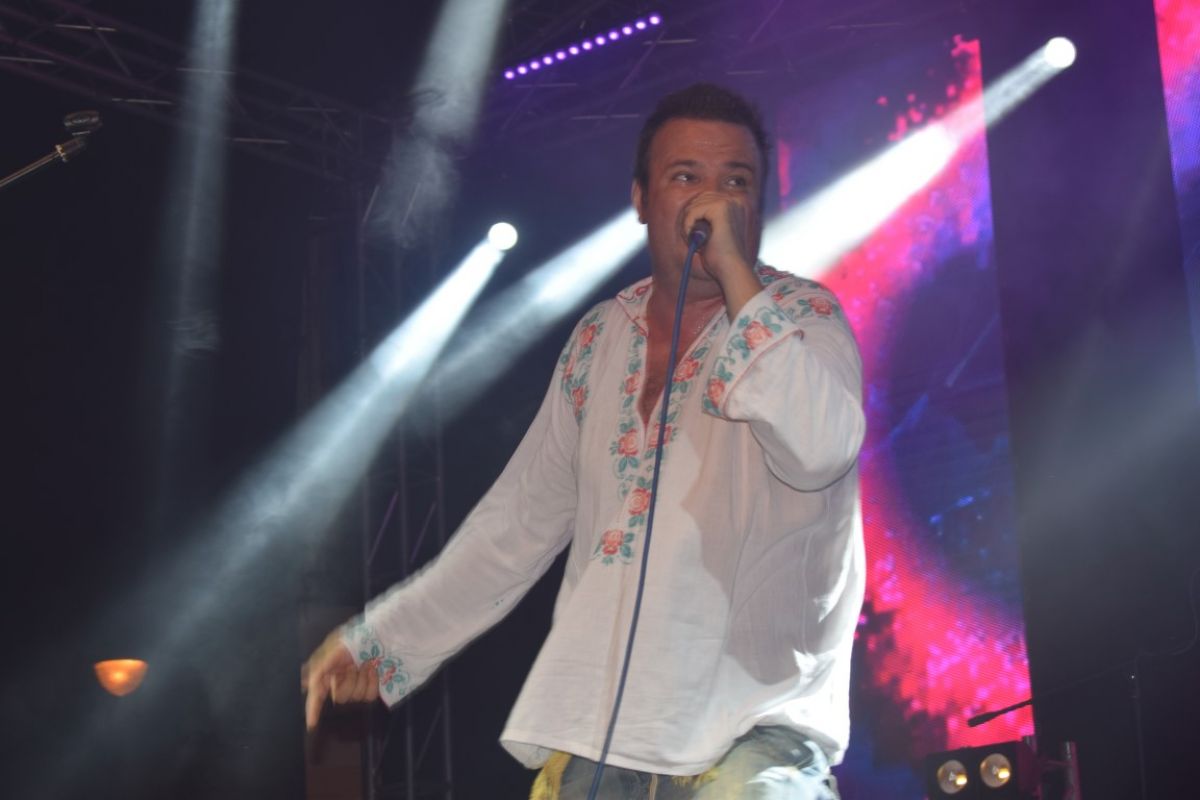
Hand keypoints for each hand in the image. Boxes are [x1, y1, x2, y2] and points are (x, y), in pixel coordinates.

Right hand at [302, 628, 379, 729]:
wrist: (378, 633)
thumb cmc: (354, 637)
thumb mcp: (333, 648)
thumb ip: (319, 668)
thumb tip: (305, 685)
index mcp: (327, 673)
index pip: (317, 695)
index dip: (313, 710)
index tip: (311, 724)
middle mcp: (340, 682)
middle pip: (340, 697)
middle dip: (347, 681)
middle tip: (352, 665)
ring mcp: (356, 685)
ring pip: (356, 697)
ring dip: (361, 679)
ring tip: (365, 663)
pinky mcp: (371, 687)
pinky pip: (369, 695)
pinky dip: (372, 682)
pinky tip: (373, 670)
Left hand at [680, 191, 761, 317]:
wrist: (731, 269)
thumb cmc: (722, 257)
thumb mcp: (713, 232)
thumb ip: (706, 219)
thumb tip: (688, 210)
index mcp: (736, 205)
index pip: (707, 198)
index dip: (695, 214)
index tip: (694, 233)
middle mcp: (735, 200)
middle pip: (700, 198)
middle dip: (690, 216)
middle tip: (690, 237)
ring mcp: (729, 202)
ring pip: (695, 205)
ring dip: (688, 222)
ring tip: (691, 240)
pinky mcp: (720, 208)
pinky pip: (693, 211)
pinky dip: (687, 225)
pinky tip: (692, 239)